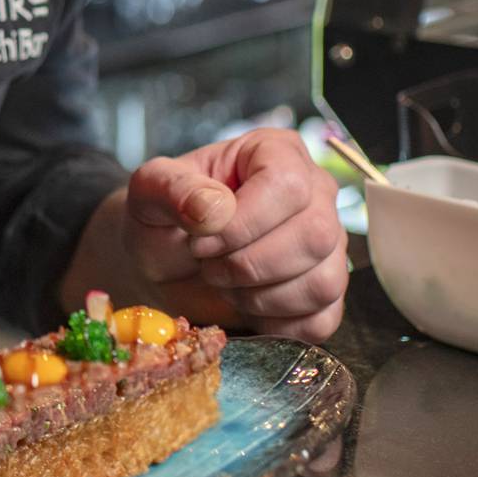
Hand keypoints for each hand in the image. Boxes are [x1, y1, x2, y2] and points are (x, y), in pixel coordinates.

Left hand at [69, 128, 344, 341]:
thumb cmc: (163, 219)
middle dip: (248, 264)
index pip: (287, 185)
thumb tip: (214, 209)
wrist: (163, 264)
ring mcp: (329, 245)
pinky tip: (245, 305)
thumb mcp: (149, 192)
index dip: (242, 223)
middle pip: (315, 235)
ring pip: (323, 282)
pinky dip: (275, 324)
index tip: (200, 240)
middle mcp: (315, 193)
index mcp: (277, 152)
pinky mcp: (326, 294)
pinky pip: (320, 320)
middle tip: (209, 266)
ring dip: (260, 296)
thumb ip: (172, 188)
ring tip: (225, 282)